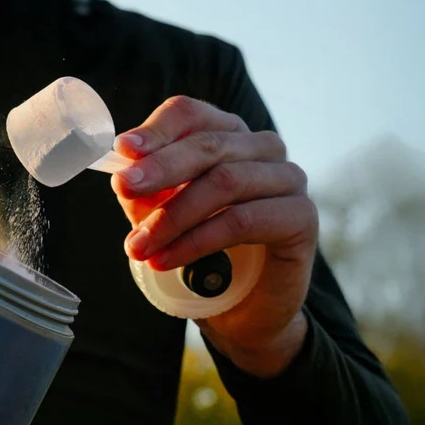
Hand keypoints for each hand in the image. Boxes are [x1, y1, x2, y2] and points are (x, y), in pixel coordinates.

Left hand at [111, 96, 315, 377]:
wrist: (242, 309)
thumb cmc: (202, 251)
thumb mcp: (162, 214)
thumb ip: (147, 190)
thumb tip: (122, 171)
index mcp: (227, 135)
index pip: (191, 115)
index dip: (157, 130)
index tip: (123, 150)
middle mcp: (263, 148)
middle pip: (208, 145)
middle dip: (160, 168)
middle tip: (123, 190)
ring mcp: (288, 179)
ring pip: (225, 181)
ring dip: (174, 216)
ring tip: (139, 247)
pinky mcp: (301, 216)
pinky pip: (244, 220)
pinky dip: (198, 240)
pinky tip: (166, 260)